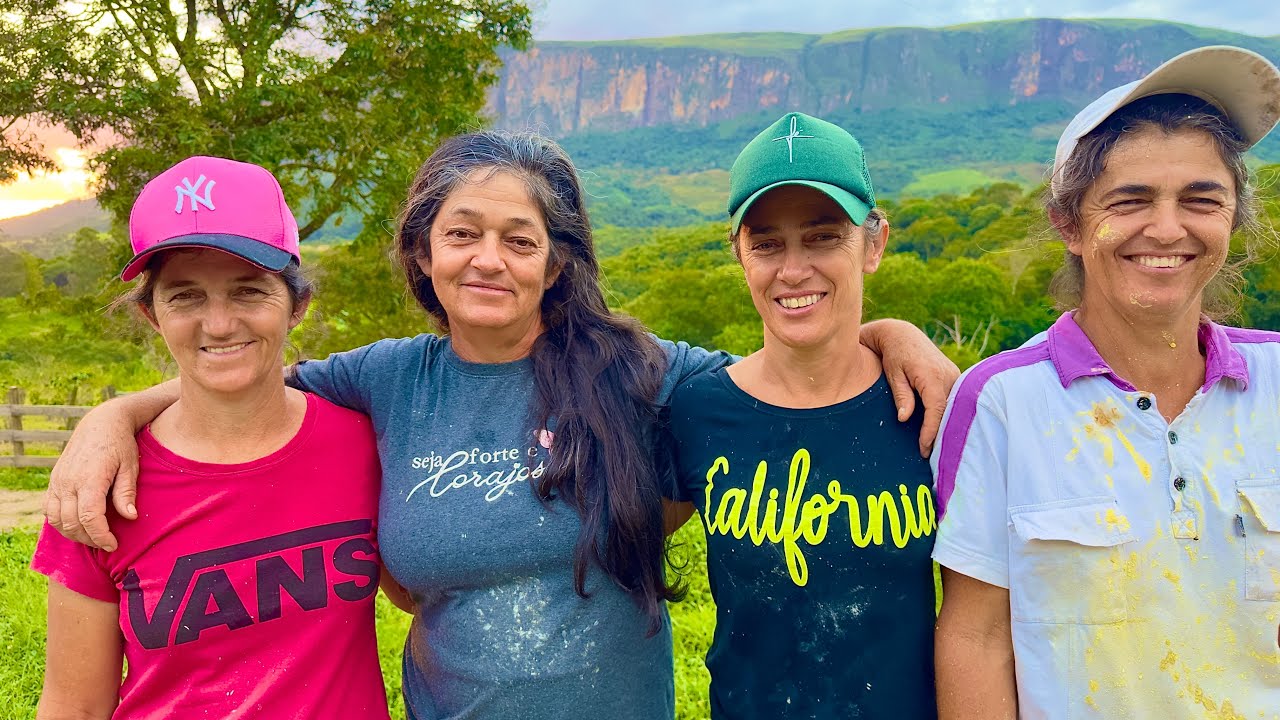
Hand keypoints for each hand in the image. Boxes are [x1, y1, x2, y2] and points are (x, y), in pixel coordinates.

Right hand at [44, 404, 140, 551]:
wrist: (102, 423)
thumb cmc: (121, 444)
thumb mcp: (131, 466)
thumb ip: (127, 492)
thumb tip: (129, 517)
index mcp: (90, 478)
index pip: (89, 517)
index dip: (101, 536)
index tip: (114, 544)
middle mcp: (68, 481)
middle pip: (72, 523)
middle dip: (90, 539)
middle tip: (107, 543)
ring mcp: (58, 482)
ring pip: (56, 520)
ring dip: (74, 534)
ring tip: (94, 537)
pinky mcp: (54, 481)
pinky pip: (49, 510)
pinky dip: (61, 523)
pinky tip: (78, 525)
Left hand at [862, 318, 959, 456]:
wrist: (902, 334)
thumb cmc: (893, 355)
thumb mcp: (893, 374)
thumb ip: (901, 395)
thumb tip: (904, 418)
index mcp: (931, 375)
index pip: (936, 409)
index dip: (931, 430)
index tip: (924, 448)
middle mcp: (948, 375)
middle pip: (949, 412)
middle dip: (942, 435)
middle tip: (932, 458)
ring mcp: (954, 376)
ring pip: (955, 408)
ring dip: (947, 427)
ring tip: (938, 450)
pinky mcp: (955, 378)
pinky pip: (955, 401)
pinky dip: (949, 416)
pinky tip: (943, 432)